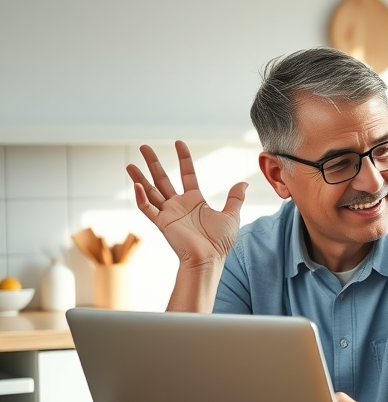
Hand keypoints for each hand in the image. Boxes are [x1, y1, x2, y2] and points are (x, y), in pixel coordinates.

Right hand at [127, 141, 247, 269]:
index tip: (179, 143)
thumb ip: (235, 198)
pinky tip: (137, 185)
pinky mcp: (162, 223)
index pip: (187, 174)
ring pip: (150, 191)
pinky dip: (140, 198)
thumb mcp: (231, 216)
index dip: (184, 159)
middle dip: (154, 163)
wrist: (209, 259)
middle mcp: (179, 205)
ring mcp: (168, 213)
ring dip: (140, 177)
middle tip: (145, 147)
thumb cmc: (219, 242)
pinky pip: (147, 208)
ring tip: (130, 164)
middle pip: (163, 179)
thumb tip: (244, 183)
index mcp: (195, 201)